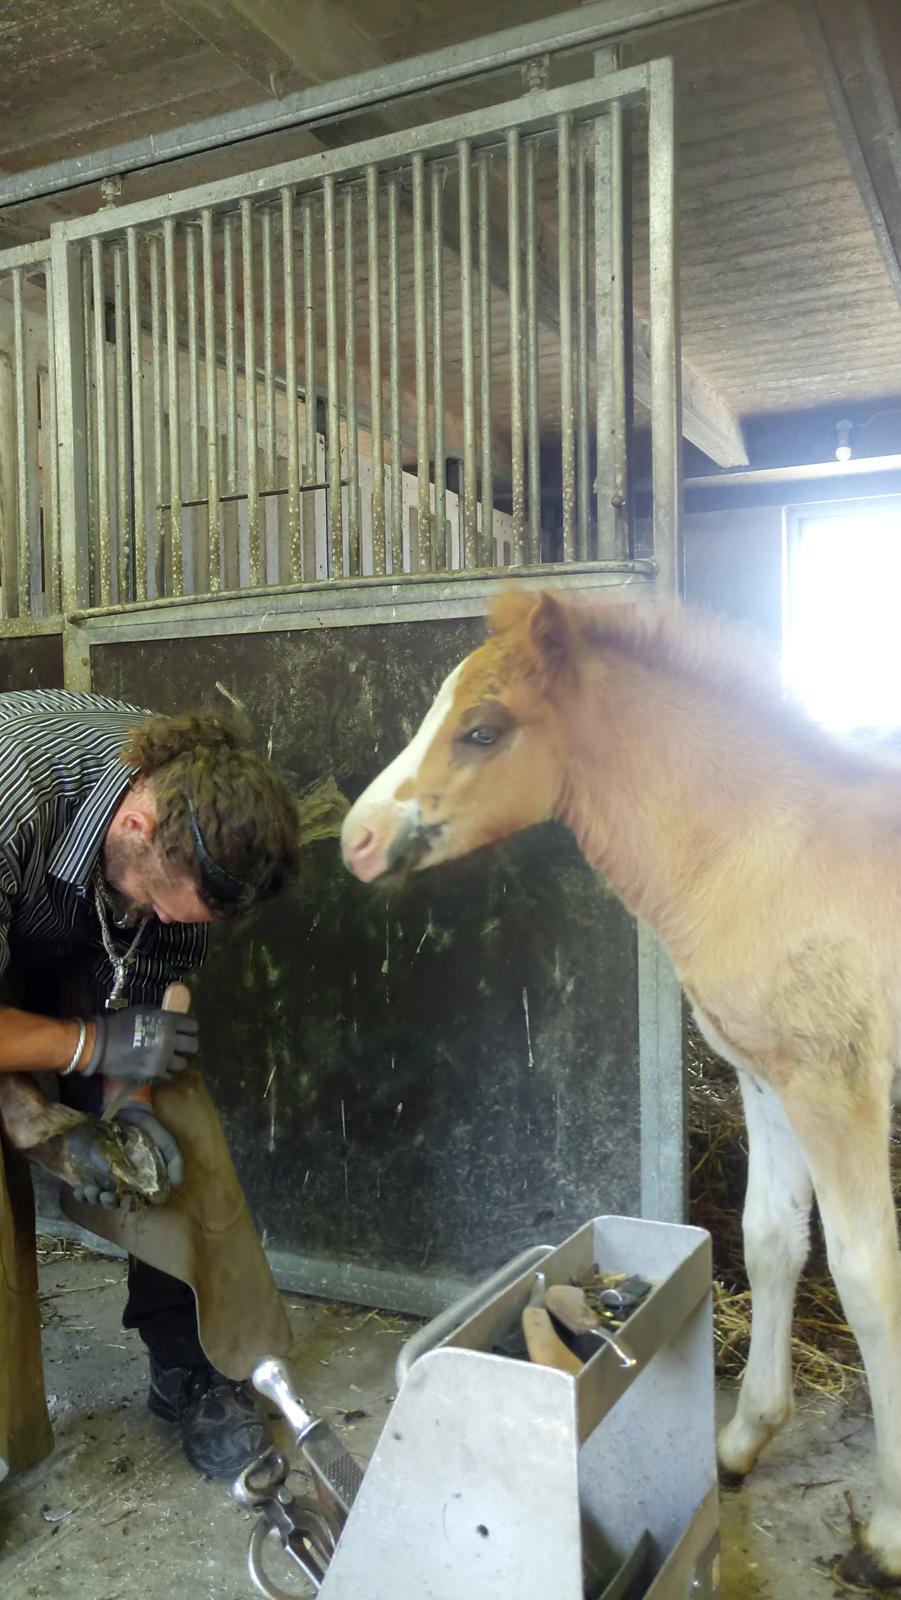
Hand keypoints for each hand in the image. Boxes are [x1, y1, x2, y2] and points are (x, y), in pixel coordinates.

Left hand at [72, 1106, 184, 1205]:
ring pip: (98, 1195)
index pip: (136, 1201)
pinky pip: (85, 1183)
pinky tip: (78, 1190)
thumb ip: (174, 1160)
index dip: (129, 1206)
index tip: (124, 1201)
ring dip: (93, 1198)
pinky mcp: (92, 1167)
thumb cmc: (150, 1128)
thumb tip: (178, 1184)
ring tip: (89, 1192)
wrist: (129, 1107)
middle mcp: (124, 1182)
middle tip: (103, 1196)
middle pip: (114, 1201)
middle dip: (107, 1202)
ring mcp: (106, 1175)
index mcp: (142, 1182)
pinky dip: (81, 1191)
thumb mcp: (167, 1142)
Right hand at [82, 1006, 198, 1083]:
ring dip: (176, 1059)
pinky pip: (169, 1074)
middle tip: (180, 1045)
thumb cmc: (121, 1024)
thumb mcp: (144, 1011)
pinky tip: (158, 1066)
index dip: (190, 1028)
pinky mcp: (155, 1073)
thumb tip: (175, 1019)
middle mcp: (170, 1040)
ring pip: (183, 1063)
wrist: (101, 1045)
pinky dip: (165, 1071)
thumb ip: (163, 1015)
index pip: (193, 1026)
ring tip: (168, 1057)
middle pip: (193, 1045)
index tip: (186, 1030)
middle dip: (188, 1044)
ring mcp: (163, 1059)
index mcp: (168, 1022)